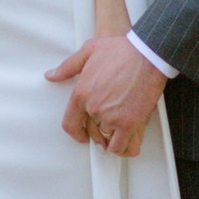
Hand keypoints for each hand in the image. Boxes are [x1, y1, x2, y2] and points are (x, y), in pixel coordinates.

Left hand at [46, 31, 163, 157]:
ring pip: (108, 142)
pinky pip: (124, 147)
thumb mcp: (88, 51)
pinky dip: (125, 148)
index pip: (70, 124)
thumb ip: (67, 67)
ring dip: (113, 140)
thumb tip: (51, 75)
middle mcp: (94, 109)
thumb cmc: (121, 50)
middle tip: (108, 127)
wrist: (147, 53)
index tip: (84, 135)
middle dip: (99, 133)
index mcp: (81, 94)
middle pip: (92, 133)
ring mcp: (112, 118)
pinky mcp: (131, 123)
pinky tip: (127, 141)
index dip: (77, 133)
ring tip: (119, 134)